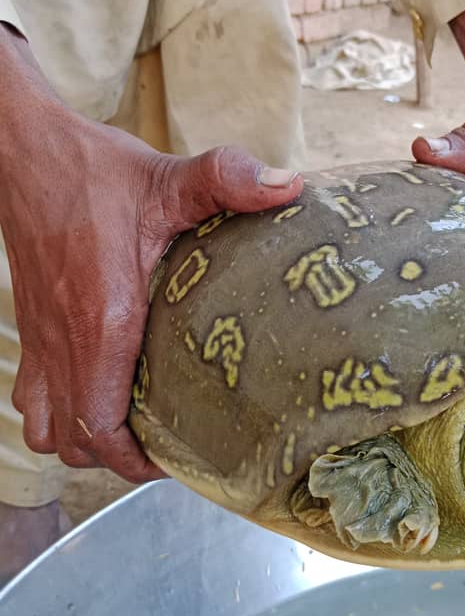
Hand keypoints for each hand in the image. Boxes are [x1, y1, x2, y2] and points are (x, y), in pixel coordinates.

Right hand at [0, 25, 301, 480]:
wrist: (24, 153)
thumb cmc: (93, 171)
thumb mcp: (167, 178)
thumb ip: (226, 179)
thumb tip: (287, 186)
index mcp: (103, 318)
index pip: (103, 426)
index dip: (139, 461)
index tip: (178, 457)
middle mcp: (65, 341)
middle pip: (78, 443)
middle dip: (121, 461)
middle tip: (166, 447)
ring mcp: (40, 341)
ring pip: (47, 430)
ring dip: (85, 441)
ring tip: (130, 429)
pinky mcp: (30, 330)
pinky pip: (29, 401)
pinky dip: (57, 415)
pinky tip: (94, 394)